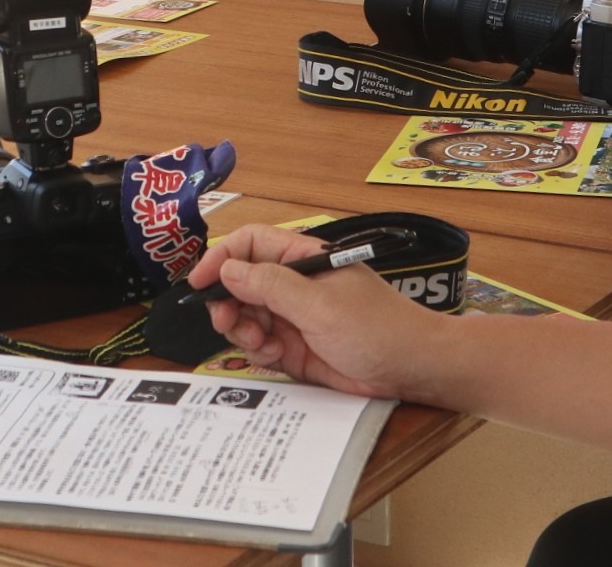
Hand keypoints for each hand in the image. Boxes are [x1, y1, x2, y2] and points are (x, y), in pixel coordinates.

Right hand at [188, 224, 444, 398]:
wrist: (411, 368)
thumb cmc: (377, 328)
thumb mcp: (319, 305)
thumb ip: (272, 287)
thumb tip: (230, 270)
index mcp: (303, 259)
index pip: (251, 244)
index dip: (222, 258)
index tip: (200, 283)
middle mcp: (295, 285)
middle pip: (241, 283)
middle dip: (229, 303)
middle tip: (228, 323)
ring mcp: (294, 317)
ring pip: (246, 317)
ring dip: (244, 330)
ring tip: (264, 343)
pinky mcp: (296, 348)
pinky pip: (261, 345)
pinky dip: (260, 351)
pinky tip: (277, 356)